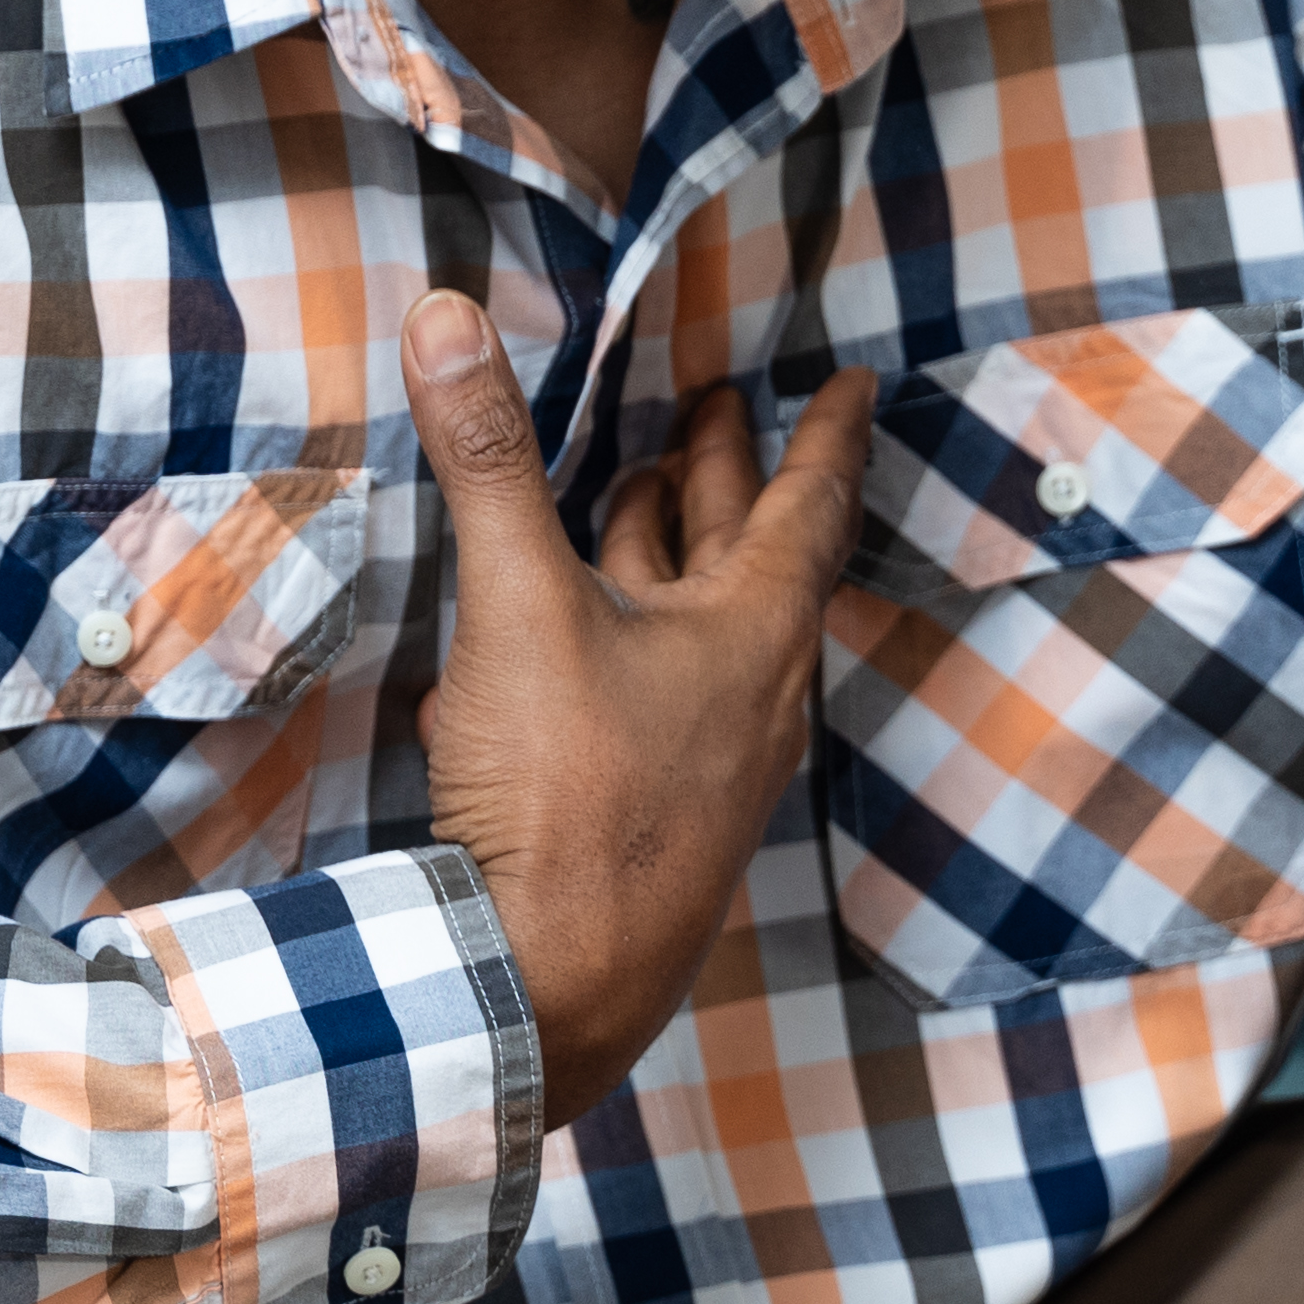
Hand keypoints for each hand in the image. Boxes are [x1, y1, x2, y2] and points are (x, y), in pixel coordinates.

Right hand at [401, 291, 879, 1129]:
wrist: (553, 987)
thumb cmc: (569, 799)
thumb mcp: (519, 607)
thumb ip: (486, 460)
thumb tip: (448, 316)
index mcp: (754, 634)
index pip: (809, 505)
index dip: (826, 435)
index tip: (854, 386)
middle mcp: (752, 697)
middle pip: (751, 559)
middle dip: (729, 476)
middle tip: (714, 407)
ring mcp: (708, 765)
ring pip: (697, 631)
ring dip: (667, 557)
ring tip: (632, 496)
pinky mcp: (654, 818)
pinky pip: (648, 701)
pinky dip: (616, 645)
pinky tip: (558, 645)